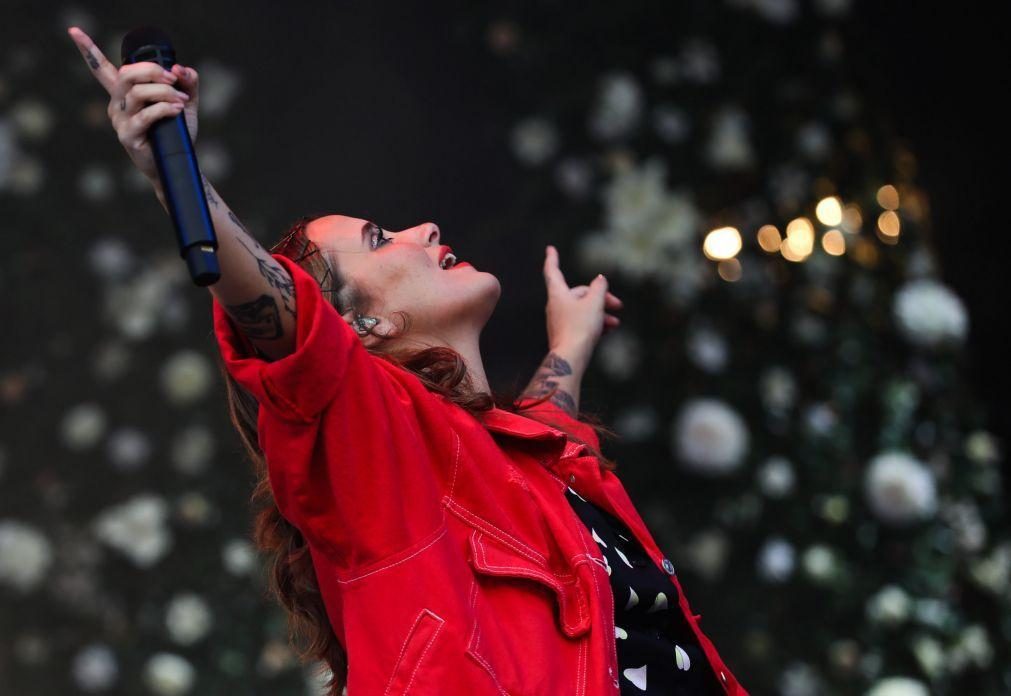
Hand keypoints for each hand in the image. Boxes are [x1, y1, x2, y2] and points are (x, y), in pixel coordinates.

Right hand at [67, 26, 200, 182]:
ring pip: (137, 93)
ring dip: (164, 92)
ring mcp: (120, 121)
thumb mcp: (185, 103)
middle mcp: (117, 104)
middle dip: (152, 70)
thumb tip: (181, 68)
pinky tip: (177, 111)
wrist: (176, 165)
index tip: (73, 30)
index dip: (87, 50)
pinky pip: (145, 115)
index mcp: (124, 94)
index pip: (102, 69)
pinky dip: (165, 109)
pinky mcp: (128, 136)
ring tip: (181, 101)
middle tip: (174, 79)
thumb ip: (187, 83)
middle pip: (127, 74)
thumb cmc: (175, 133)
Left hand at [542, 244, 622, 368]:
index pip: (552, 271)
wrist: (571, 358)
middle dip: (600, 297)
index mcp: (558, 294)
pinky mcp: (565, 334)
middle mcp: (556, 306)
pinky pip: (581, 323)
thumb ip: (599, 288)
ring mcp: (560, 321)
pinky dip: (594, 323)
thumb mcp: (594, 303)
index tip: (550, 249)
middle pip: (578, 293)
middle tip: (617, 305)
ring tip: (615, 322)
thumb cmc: (580, 327)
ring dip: (600, 313)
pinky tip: (608, 330)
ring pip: (582, 310)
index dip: (552, 259)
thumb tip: (599, 279)